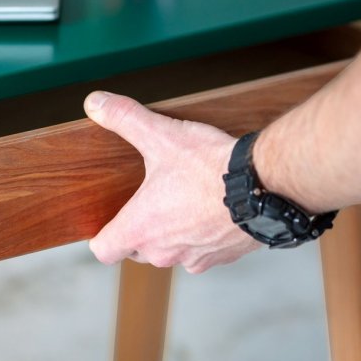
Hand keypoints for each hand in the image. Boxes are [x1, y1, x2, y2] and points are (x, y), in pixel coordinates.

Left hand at [83, 91, 260, 272]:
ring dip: (173, 235)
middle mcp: (164, 252)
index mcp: (141, 228)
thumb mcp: (161, 135)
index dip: (102, 237)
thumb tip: (95, 102)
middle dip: (139, 230)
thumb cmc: (210, 167)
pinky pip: (203, 253)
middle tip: (149, 200)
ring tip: (181, 202)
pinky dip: (203, 237)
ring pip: (172, 253)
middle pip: (137, 251)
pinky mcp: (223, 257)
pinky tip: (210, 210)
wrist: (265, 187)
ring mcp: (196, 258)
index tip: (109, 220)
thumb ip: (124, 118)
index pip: (104, 250)